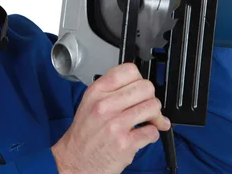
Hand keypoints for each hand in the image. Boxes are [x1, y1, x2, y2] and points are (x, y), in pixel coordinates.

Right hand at [51, 63, 170, 173]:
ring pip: (152, 107)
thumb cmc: (85, 133)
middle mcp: (104, 105)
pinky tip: (142, 135)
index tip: (139, 90)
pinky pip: (152, 132)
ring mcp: (115, 124)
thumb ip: (112, 90)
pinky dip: (152, 135)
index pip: (129, 70)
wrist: (76, 161)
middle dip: (151, 98)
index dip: (139, 79)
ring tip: (148, 122)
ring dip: (155, 116)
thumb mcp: (90, 102)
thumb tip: (140, 85)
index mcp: (96, 92)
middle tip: (147, 107)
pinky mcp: (125, 144)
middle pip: (146, 87)